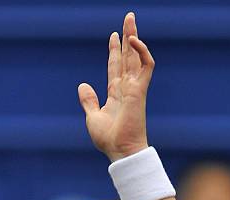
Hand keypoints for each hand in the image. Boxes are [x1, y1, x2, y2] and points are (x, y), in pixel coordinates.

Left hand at [78, 12, 154, 161]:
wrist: (121, 151)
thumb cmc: (109, 139)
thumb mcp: (93, 117)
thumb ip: (89, 100)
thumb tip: (83, 85)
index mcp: (116, 94)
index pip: (116, 67)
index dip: (114, 51)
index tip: (113, 36)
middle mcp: (126, 88)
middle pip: (128, 57)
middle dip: (127, 37)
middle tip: (128, 18)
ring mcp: (134, 88)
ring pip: (136, 56)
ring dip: (133, 37)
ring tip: (130, 19)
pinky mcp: (140, 90)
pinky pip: (146, 66)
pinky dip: (141, 51)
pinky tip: (132, 40)